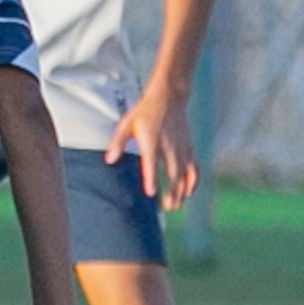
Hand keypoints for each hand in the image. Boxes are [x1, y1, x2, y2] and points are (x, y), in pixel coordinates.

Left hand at [107, 82, 196, 210]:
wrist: (168, 96)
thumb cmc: (145, 111)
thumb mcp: (127, 123)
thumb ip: (117, 142)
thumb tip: (109, 160)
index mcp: (151, 141)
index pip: (151, 163)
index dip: (151, 178)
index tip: (151, 193)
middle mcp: (169, 146)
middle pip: (173, 174)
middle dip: (171, 192)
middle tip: (166, 207)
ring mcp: (181, 148)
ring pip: (185, 174)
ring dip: (182, 191)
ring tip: (175, 205)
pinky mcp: (189, 148)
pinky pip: (194, 168)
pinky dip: (193, 182)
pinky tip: (188, 193)